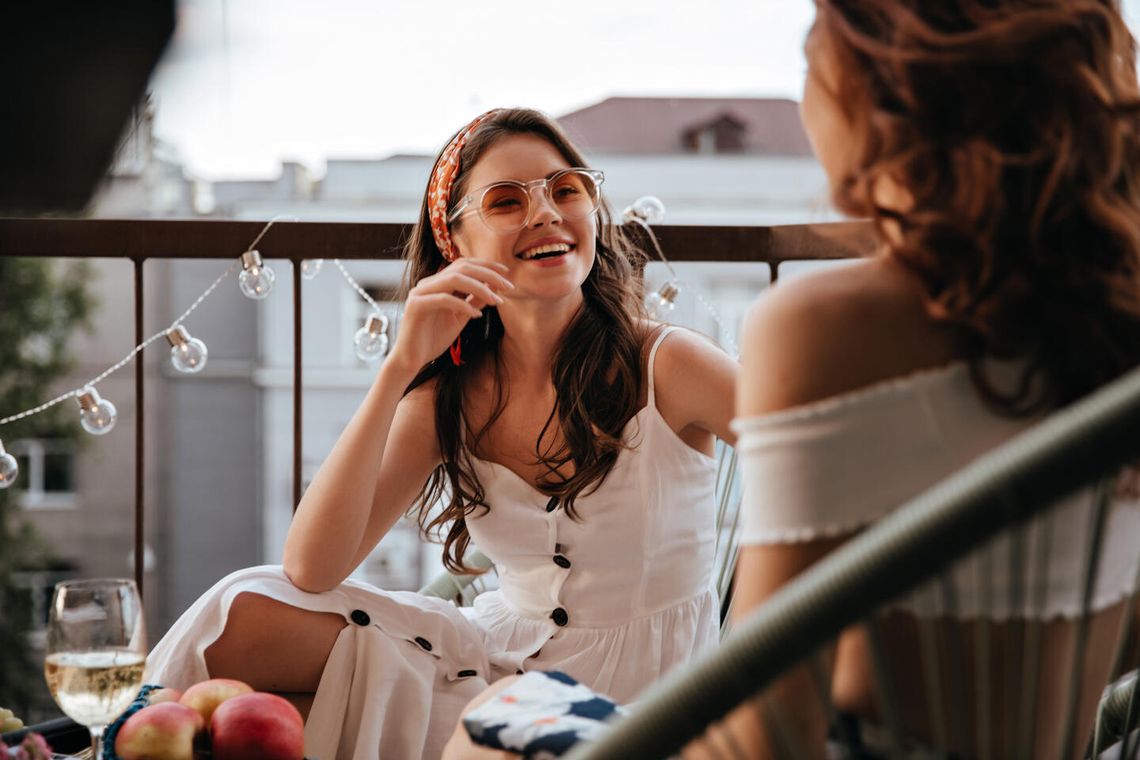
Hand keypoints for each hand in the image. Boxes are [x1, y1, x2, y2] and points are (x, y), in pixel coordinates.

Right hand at [388, 259, 513, 373]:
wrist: (411, 359)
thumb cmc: (434, 339)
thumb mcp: (460, 317)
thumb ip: (474, 301)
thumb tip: (494, 287)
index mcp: (438, 283)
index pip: (464, 265)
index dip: (486, 265)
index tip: (506, 273)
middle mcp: (428, 283)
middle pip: (462, 267)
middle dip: (488, 274)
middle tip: (508, 287)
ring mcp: (420, 292)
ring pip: (454, 279)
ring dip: (479, 288)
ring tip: (496, 301)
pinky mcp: (416, 305)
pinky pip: (444, 299)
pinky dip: (463, 305)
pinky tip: (476, 315)